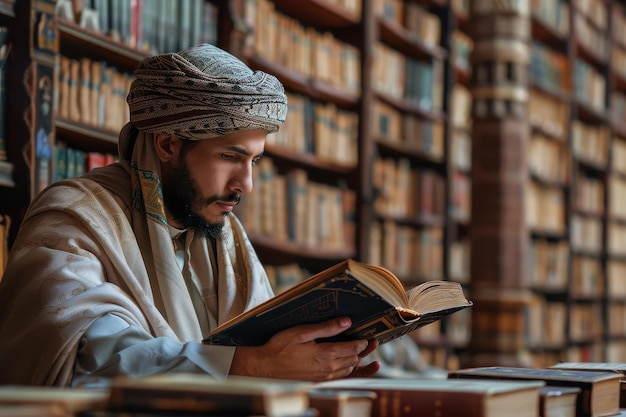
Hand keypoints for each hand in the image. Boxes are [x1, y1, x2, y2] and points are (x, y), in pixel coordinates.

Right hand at [229, 317, 379, 380]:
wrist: (265, 367)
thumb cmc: (280, 347)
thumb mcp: (302, 332)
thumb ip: (326, 328)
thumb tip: (347, 322)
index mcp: (326, 354)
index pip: (353, 348)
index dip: (362, 341)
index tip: (367, 335)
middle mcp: (329, 369)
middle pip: (354, 358)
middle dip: (364, 349)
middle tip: (371, 341)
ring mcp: (325, 378)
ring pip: (350, 369)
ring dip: (359, 360)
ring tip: (366, 351)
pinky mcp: (319, 382)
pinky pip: (343, 379)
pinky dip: (355, 374)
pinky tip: (361, 369)